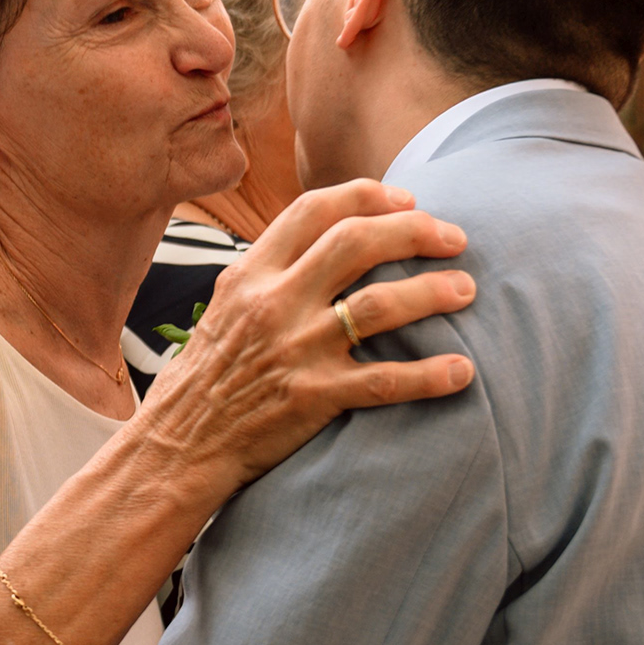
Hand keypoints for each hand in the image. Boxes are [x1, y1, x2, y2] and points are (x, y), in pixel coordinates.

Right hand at [130, 181, 474, 492]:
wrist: (177, 449)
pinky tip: (462, 371)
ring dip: (433, 292)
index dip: (369, 196)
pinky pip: (385, 381)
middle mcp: (273, 302)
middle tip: (455, 238)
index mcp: (250, 273)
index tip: (408, 199)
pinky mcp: (313, 398)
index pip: (315, 209)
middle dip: (416, 231)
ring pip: (379, 305)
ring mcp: (295, 349)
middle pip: (356, 242)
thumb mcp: (227, 307)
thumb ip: (273, 273)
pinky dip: (429, 374)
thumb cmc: (206, 378)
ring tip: (466, 290)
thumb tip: (329, 242)